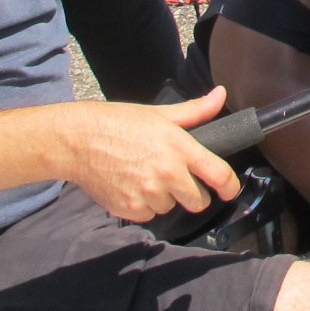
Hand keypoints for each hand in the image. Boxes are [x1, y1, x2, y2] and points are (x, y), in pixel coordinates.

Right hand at [54, 88, 240, 221]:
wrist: (78, 140)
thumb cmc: (119, 122)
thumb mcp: (160, 114)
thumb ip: (195, 110)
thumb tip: (220, 95)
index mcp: (179, 148)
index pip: (218, 174)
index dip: (230, 187)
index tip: (230, 190)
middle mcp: (167, 174)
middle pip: (199, 200)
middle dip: (195, 193)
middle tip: (181, 179)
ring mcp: (148, 194)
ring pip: (172, 207)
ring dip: (167, 198)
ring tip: (149, 177)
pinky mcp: (129, 209)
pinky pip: (149, 215)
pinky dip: (145, 206)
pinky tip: (133, 187)